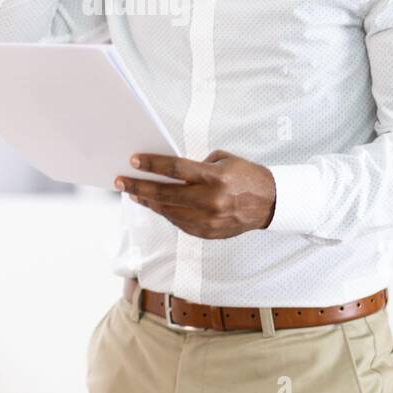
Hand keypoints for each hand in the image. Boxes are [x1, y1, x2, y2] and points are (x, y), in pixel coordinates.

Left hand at [115, 150, 276, 238]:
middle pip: (165, 194)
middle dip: (139, 187)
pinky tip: (156, 204)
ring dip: (149, 201)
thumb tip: (169, 171)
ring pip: (168, 211)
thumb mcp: (224, 161)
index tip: (134, 161)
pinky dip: (166, 212)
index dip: (152, 165)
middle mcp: (210, 200)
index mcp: (214, 177)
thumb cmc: (246, 176)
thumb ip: (197, 165)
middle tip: (122, 181)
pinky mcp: (207, 232)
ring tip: (135, 193)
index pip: (175, 169)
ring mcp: (208, 219)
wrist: (270, 204)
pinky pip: (179, 222)